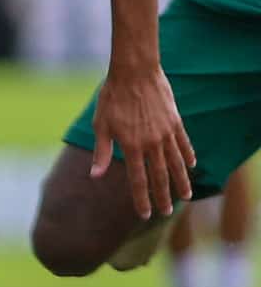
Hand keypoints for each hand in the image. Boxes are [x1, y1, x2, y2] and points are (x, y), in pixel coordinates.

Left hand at [90, 67, 196, 219]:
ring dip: (181, 181)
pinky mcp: (175, 121)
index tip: (146, 214)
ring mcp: (166, 132)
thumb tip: (95, 176)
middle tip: (167, 212)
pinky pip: (184, 142)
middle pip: (160, 176)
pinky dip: (187, 155)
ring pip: (176, 163)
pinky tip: (191, 165)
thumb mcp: (101, 125)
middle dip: (163, 196)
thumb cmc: (112, 97)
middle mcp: (152, 143)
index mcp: (132, 146)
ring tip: (185, 196)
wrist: (134, 72)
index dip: (142, 198)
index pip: (138, 179)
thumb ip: (102, 152)